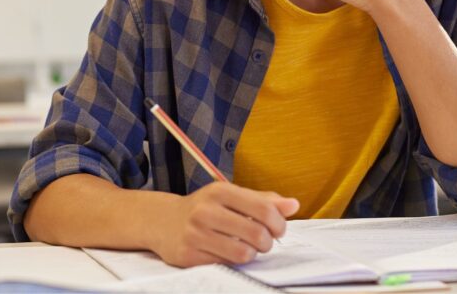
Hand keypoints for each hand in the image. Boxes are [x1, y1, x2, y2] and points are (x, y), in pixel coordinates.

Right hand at [149, 182, 298, 266]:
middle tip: (262, 241)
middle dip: (267, 242)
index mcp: (220, 191)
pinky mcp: (188, 255)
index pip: (264, 209)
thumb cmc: (205, 208)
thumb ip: (263, 200)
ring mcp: (195, 233)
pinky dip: (232, 261)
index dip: (279, 223)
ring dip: (251, 254)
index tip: (278, 229)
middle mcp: (206, 210)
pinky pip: (225, 264)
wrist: (162, 221)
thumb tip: (294, 205)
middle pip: (257, 234)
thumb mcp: (231, 197)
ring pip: (243, 254)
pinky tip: (226, 252)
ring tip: (246, 248)